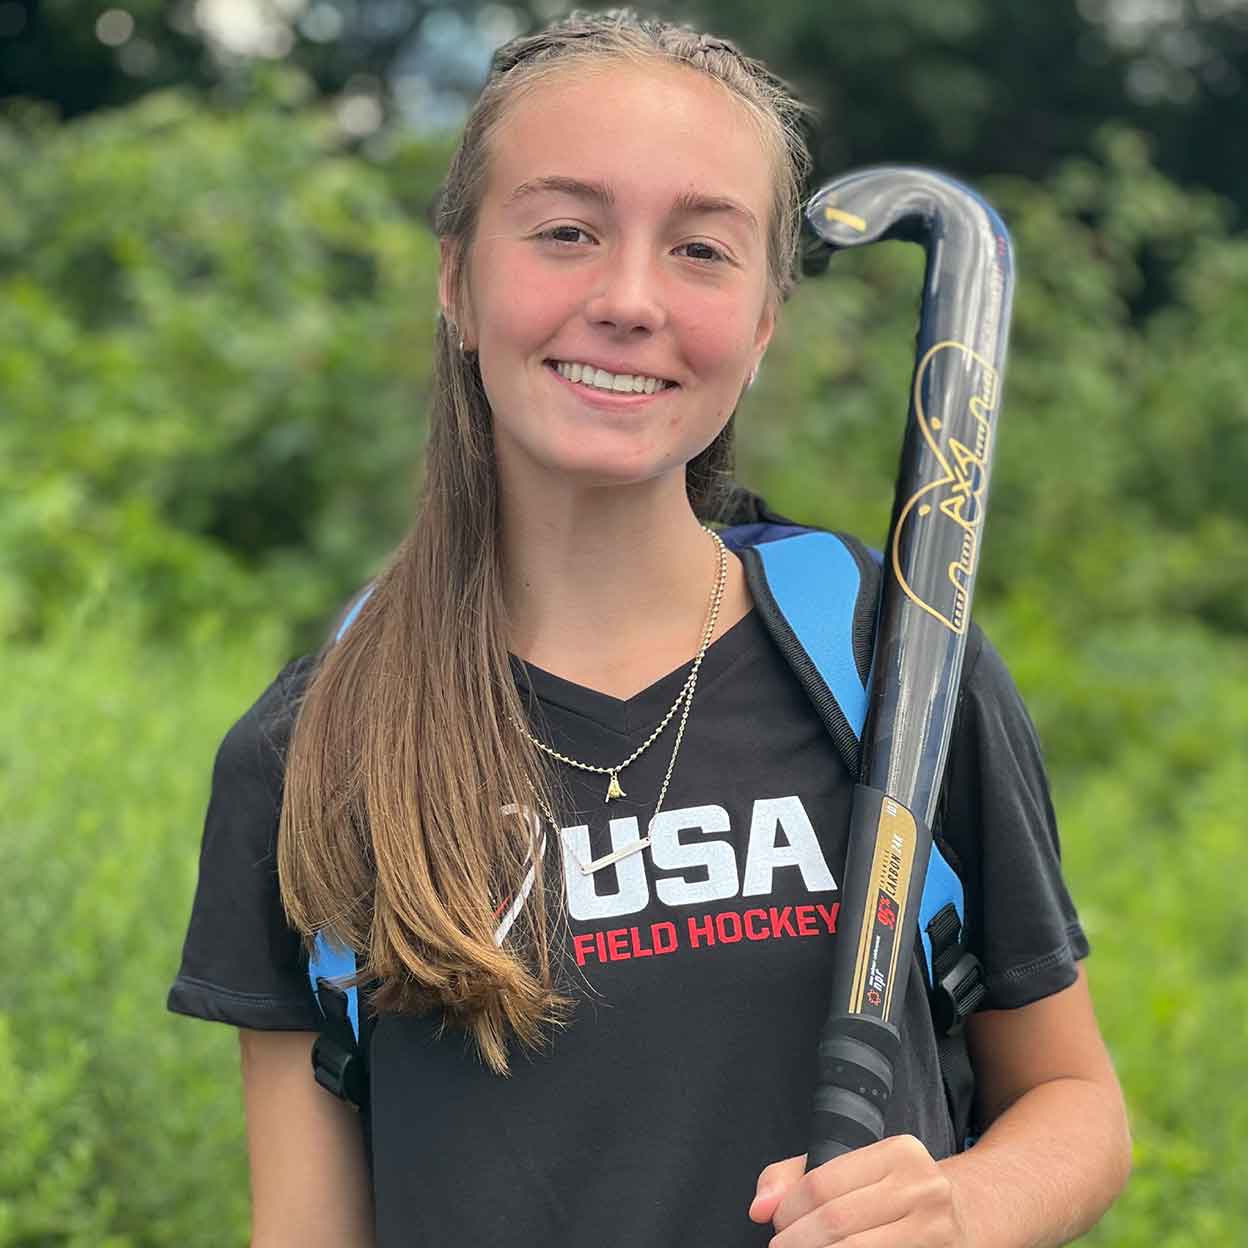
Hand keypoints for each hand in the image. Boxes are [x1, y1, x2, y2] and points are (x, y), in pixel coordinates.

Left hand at [749, 1136, 968, 1246]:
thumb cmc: (893, 1191)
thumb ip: (793, 1177)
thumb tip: (759, 1208)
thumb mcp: (852, 1168)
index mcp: (899, 1153)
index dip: (787, 1212)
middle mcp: (923, 1188)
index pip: (821, 1184)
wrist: (965, 1215)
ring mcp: (936, 1231)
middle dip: (796, 1242)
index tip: (775, 1226)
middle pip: (836, 1222)